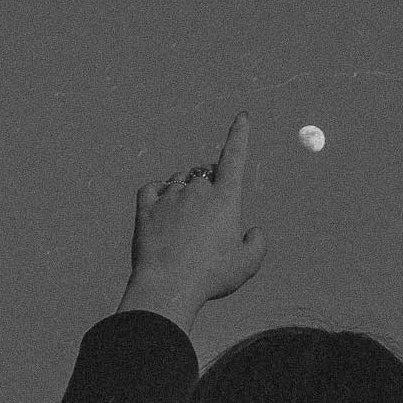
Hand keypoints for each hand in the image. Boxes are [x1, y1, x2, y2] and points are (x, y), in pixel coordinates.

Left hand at [128, 112, 266, 310]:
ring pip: (179, 181)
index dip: (240, 135)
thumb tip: (252, 231)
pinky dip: (158, 195)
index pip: (235, 156)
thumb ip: (256, 243)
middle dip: (210, 186)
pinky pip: (152, 190)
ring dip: (184, 193)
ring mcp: (169, 196)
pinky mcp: (145, 207)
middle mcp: (197, 190)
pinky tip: (160, 212)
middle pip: (205, 173)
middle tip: (208, 220)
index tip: (242, 117)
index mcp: (226, 198)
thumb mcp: (247, 265)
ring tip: (185, 227)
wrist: (167, 285)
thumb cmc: (211, 276)